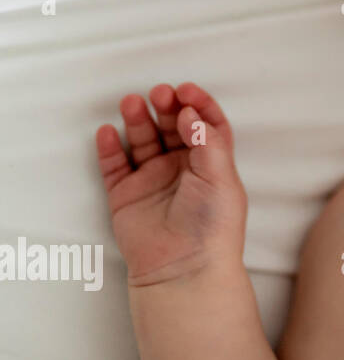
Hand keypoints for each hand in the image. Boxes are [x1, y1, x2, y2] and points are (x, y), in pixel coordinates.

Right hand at [95, 83, 247, 286]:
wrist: (183, 268)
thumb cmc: (212, 226)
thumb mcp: (221, 178)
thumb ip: (207, 142)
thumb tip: (190, 113)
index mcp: (211, 163)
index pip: (205, 125)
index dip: (198, 105)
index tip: (187, 91)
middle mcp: (182, 168)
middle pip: (172, 127)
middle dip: (166, 107)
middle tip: (159, 93)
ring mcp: (152, 180)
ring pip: (142, 140)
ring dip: (137, 120)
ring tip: (131, 103)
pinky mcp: (126, 195)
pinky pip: (114, 165)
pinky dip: (108, 147)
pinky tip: (107, 131)